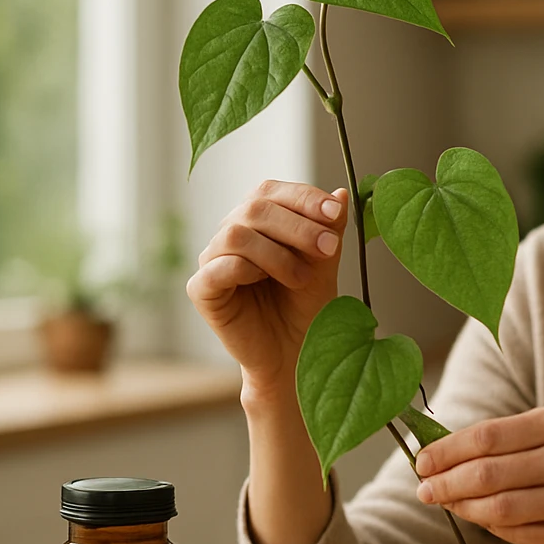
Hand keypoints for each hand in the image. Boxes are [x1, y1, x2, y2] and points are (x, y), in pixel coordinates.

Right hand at [187, 180, 349, 394]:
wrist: (295, 353)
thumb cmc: (307, 305)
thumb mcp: (324, 264)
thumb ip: (330, 230)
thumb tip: (342, 193)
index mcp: (257, 219)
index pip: (272, 191)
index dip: (303, 198)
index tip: (334, 213)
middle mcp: (231, 233)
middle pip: (255, 208)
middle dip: (298, 226)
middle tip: (328, 249)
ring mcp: (212, 260)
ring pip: (236, 234)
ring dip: (277, 253)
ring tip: (302, 278)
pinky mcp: (201, 290)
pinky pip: (217, 268)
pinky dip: (247, 270)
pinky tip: (268, 283)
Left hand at [412, 398, 543, 543]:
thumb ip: (517, 441)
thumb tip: (446, 455)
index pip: (490, 434)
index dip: (448, 449)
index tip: (422, 460)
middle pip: (488, 471)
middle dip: (446, 482)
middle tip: (423, 490)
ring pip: (499, 506)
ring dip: (463, 508)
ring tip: (445, 505)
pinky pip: (519, 533)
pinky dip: (493, 527)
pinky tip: (482, 521)